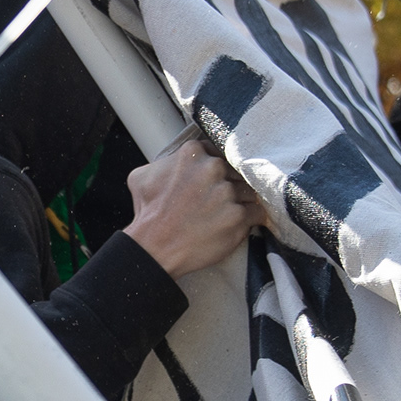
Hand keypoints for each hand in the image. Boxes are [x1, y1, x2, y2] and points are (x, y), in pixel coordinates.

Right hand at [119, 143, 253, 279]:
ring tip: (227, 213)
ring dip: (242, 201)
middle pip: (236, 170)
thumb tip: (176, 160)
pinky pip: (257, 211)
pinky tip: (240, 223)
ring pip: (249, 190)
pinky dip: (252, 218)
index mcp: (192, 154)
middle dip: (231, 183)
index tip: (214, 179)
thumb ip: (165, 161)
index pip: (218, 152)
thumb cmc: (148, 215)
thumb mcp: (142, 176)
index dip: (217, 168)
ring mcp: (227, 192)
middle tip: (220, 199)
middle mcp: (212, 168)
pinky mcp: (239, 216)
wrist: (154, 248)